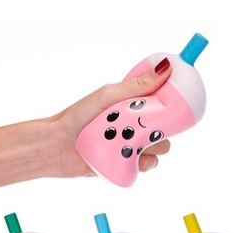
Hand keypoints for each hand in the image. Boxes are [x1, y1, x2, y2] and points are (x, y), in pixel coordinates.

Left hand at [49, 57, 172, 177]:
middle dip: (161, 130)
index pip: (165, 103)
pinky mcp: (129, 163)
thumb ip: (139, 85)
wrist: (57, 146)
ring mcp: (134, 145)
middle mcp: (138, 125)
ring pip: (160, 149)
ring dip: (150, 148)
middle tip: (143, 128)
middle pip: (167, 129)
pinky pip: (148, 165)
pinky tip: (129, 158)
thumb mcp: (110, 95)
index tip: (176, 104)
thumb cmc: (80, 116)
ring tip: (129, 144)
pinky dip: (142, 163)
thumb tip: (166, 67)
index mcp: (136, 105)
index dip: (173, 104)